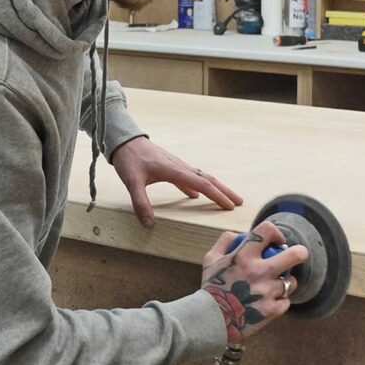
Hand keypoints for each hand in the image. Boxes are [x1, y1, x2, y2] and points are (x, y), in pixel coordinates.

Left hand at [110, 137, 242, 228]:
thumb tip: (149, 224)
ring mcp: (176, 166)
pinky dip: (196, 187)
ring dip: (214, 188)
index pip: (203, 185)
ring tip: (224, 199)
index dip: (217, 196)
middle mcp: (180, 167)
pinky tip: (194, 196)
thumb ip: (140, 203)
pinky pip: (188, 178)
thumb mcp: (132, 182)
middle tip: (239, 202)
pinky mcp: (169, 166)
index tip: (230, 206)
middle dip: (225, 191)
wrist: (125, 139)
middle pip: (208, 179)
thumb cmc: (129, 158)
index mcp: (175, 171)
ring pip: (200, 177)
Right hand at [200, 221, 308, 342]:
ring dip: (286, 282)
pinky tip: (268, 301)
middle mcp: (258, 272)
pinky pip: (285, 302)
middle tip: (299, 255)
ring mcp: (267, 292)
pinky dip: (279, 301)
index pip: (267, 230)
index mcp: (243, 255)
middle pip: (294, 255)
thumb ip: (226, 241)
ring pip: (291, 282)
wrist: (209, 320)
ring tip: (276, 285)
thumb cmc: (211, 287)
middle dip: (301, 253)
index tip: (277, 241)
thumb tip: (241, 234)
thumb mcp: (211, 259)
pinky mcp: (272, 311)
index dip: (276, 232)